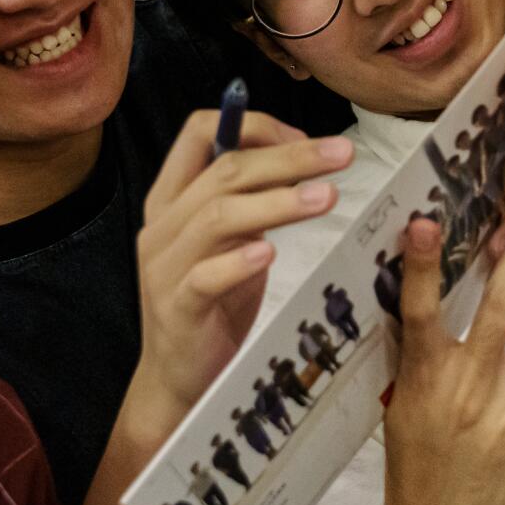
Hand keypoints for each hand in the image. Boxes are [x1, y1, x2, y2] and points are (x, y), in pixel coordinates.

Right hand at [132, 109, 353, 427]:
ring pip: (218, 216)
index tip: (305, 138)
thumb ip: (248, 200)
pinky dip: (239, 261)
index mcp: (171, 197)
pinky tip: (271, 252)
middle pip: (224, 170)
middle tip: (342, 154)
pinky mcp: (177, 308)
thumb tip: (301, 158)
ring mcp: (164, 267)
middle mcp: (162, 225)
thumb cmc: (214, 301)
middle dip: (289, 158)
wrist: (178, 377)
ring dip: (277, 202)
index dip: (255, 127)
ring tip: (327, 197)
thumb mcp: (230, 240)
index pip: (200, 132)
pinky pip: (204, 277)